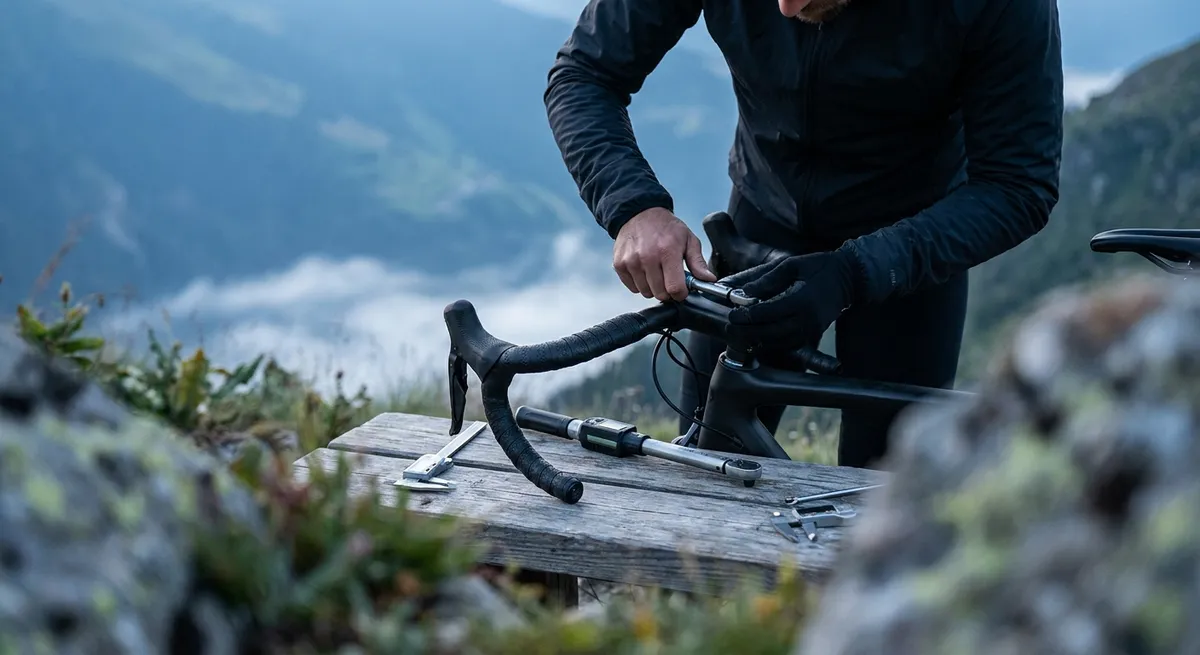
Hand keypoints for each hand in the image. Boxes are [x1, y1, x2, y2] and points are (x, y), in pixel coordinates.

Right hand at [613, 207, 715, 301]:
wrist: (639, 213)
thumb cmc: (666, 227)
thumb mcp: (688, 240)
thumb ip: (698, 262)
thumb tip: (709, 279)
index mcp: (668, 251)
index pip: (675, 288)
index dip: (681, 293)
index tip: (681, 289)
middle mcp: (648, 257)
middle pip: (660, 294)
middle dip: (667, 290)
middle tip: (669, 277)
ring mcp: (631, 262)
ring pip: (646, 293)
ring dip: (653, 287)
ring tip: (656, 271)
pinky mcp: (620, 264)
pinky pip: (633, 288)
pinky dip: (640, 283)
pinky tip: (644, 270)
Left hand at [722, 248, 860, 350]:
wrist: (849, 279)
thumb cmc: (819, 268)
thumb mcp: (790, 265)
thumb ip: (765, 279)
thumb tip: (742, 291)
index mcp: (801, 300)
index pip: (768, 313)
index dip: (747, 316)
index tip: (732, 314)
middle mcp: (807, 319)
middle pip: (770, 333)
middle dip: (747, 332)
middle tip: (730, 328)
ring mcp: (811, 330)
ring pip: (777, 343)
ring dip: (756, 340)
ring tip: (738, 334)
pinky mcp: (812, 335)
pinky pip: (787, 345)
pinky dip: (770, 343)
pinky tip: (756, 337)